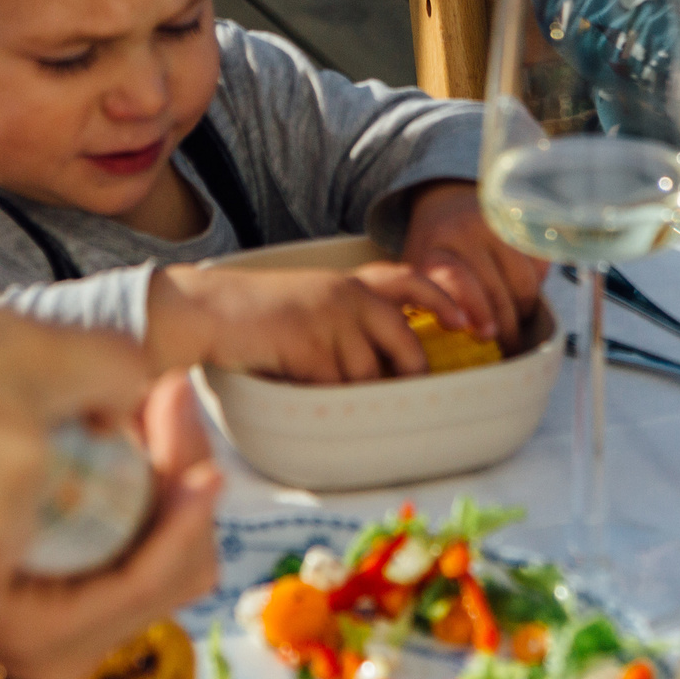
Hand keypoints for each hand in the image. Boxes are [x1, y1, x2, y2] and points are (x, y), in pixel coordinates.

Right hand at [149, 260, 470, 382]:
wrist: (210, 310)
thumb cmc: (258, 314)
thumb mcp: (313, 302)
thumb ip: (351, 322)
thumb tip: (385, 366)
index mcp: (351, 282)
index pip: (412, 281)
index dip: (446, 300)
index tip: (469, 323)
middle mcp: (349, 296)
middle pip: (405, 345)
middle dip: (407, 376)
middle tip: (397, 394)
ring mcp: (332, 321)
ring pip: (370, 376)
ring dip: (351, 391)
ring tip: (317, 379)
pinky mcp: (312, 347)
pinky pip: (337, 389)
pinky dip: (324, 396)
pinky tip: (300, 381)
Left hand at [399, 180, 547, 347]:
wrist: (445, 203)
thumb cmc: (433, 251)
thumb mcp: (417, 275)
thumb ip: (428, 306)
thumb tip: (443, 357)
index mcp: (433, 249)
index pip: (458, 281)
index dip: (475, 310)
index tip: (483, 336)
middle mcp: (465, 233)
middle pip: (496, 293)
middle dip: (504, 328)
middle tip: (507, 348)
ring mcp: (498, 226)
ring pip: (524, 285)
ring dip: (522, 312)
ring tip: (513, 322)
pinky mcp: (523, 224)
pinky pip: (540, 268)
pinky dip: (536, 287)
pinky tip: (520, 294)